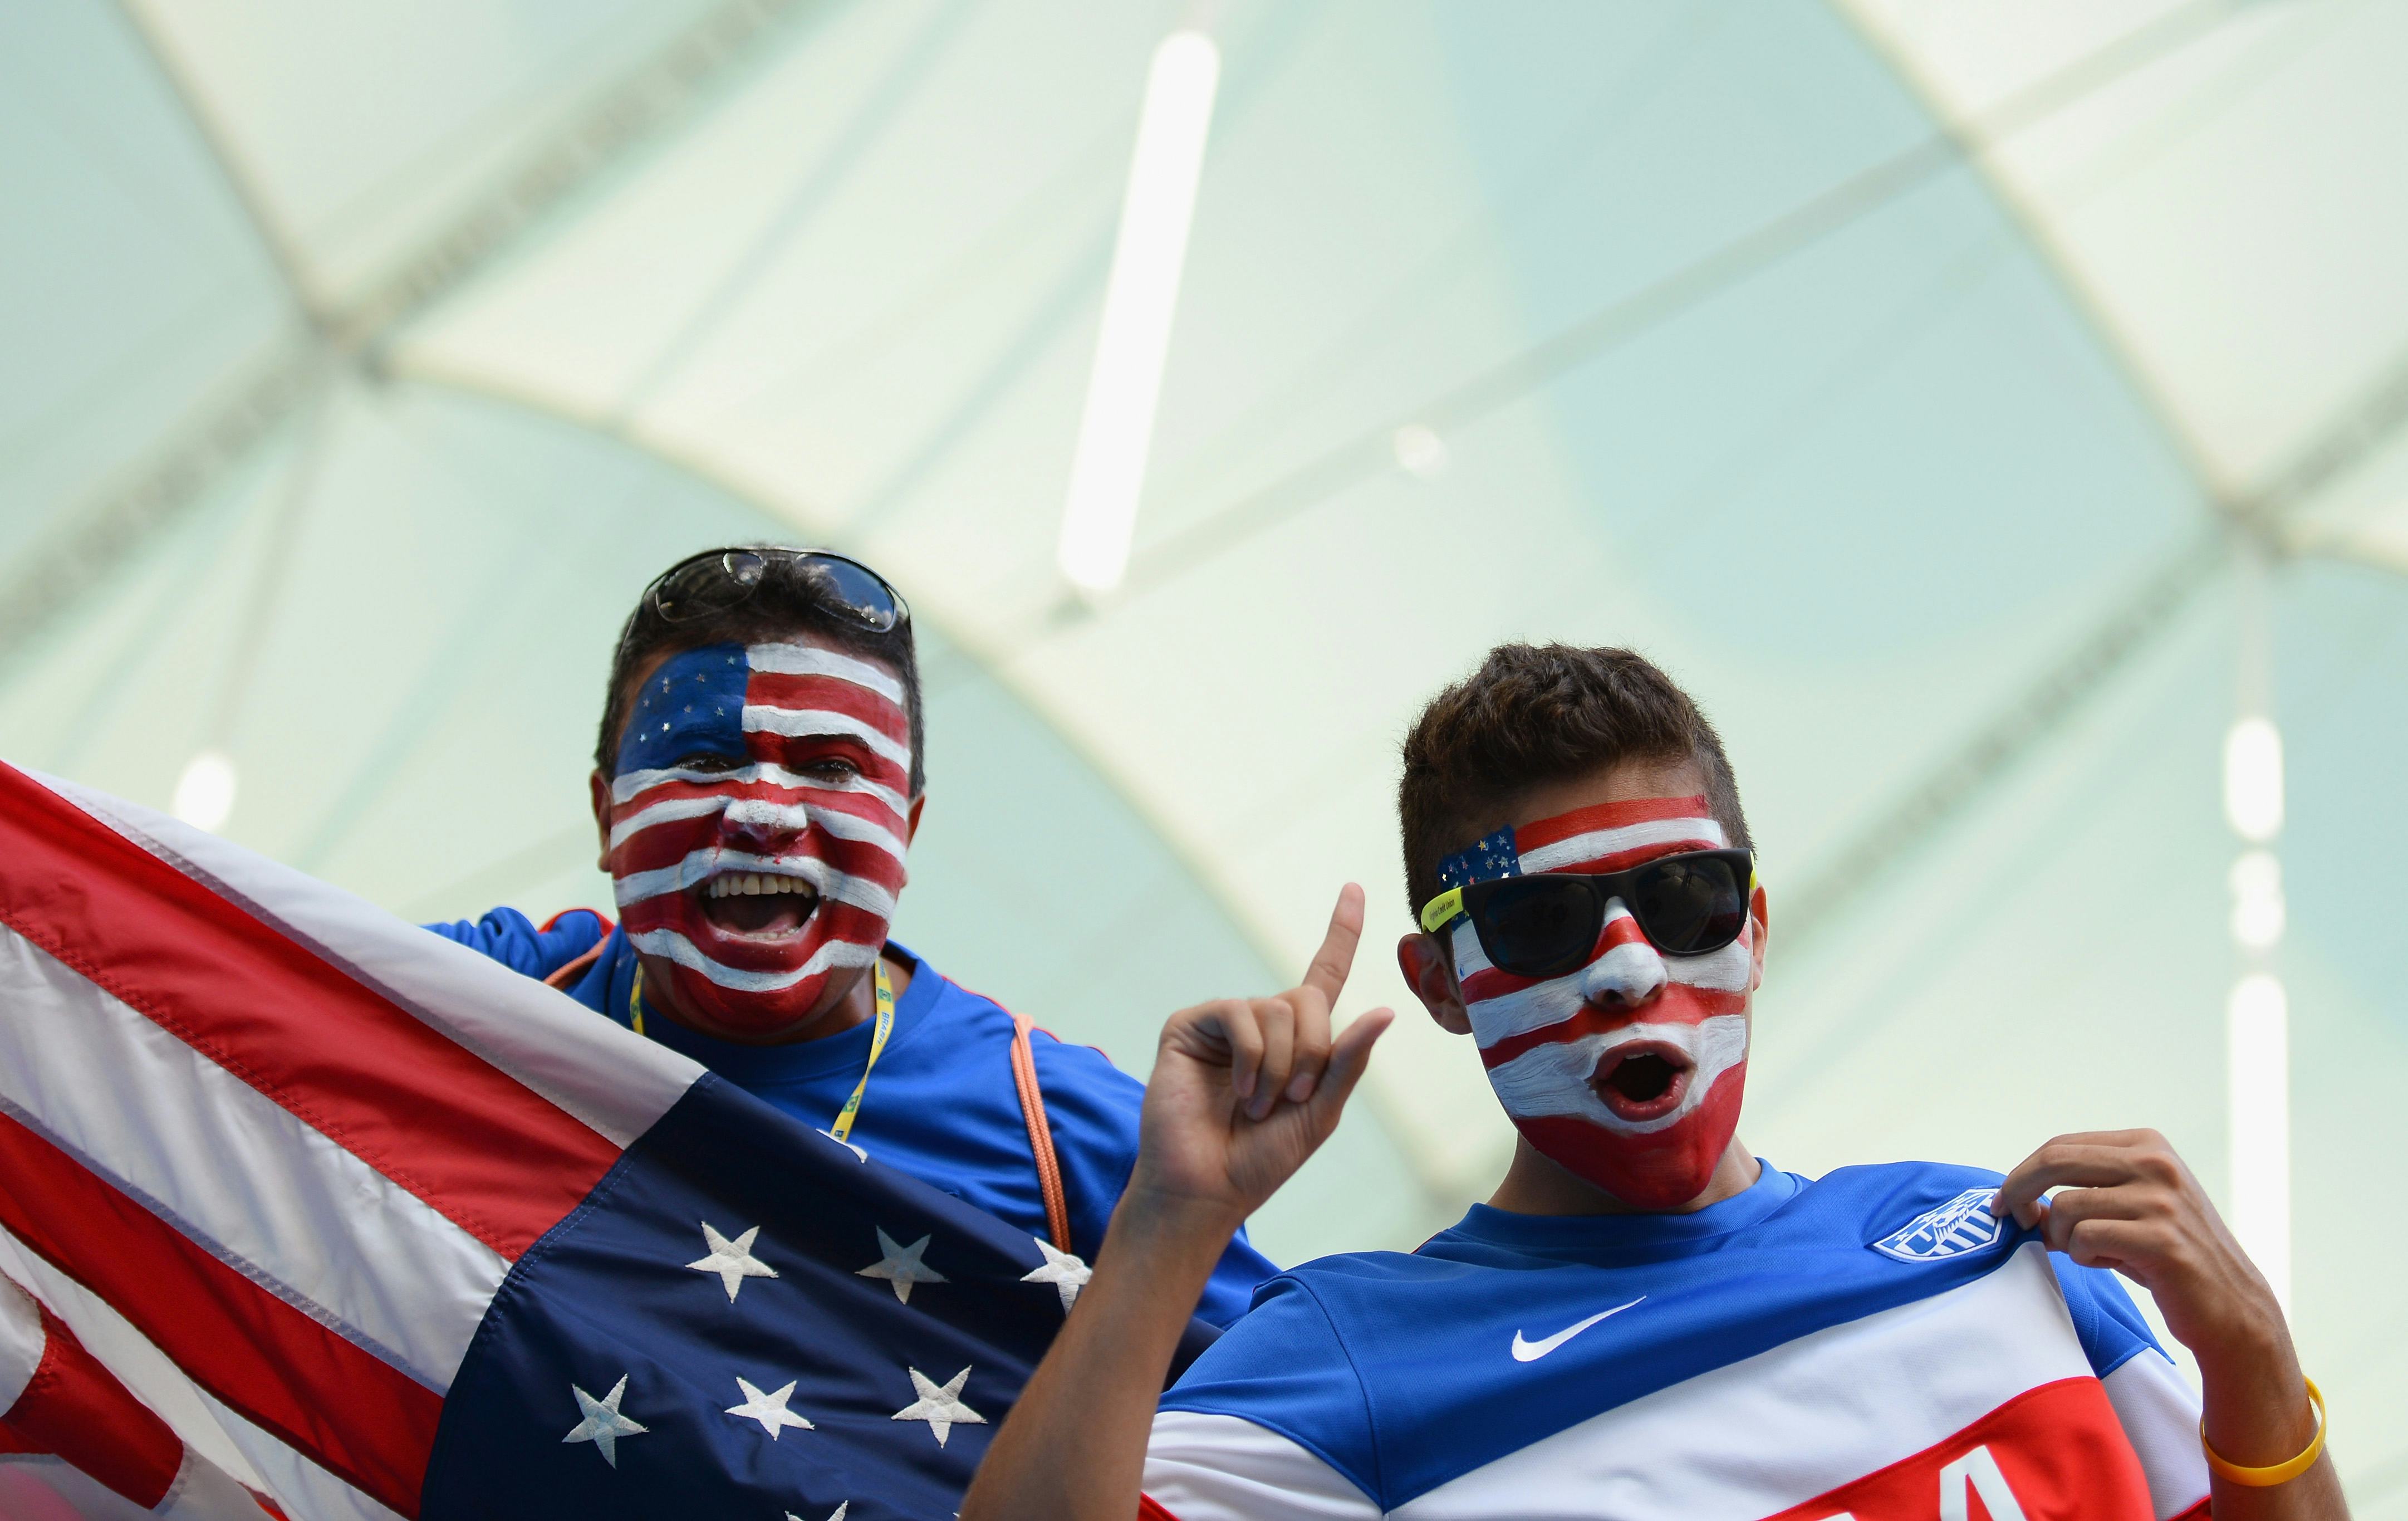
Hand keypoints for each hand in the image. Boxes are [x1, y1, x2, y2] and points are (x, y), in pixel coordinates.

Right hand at [1128, 885, 1393, 1230]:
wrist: (1207, 1188)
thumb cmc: (1261, 1159)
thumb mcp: (1321, 1113)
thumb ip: (1348, 1062)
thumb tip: (1385, 1011)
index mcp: (1296, 1040)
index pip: (1323, 974)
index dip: (1340, 932)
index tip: (1354, 888)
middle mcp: (1261, 1022)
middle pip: (1308, 998)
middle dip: (1314, 1052)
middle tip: (1293, 1098)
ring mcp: (1225, 1022)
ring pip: (1277, 1008)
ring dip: (1280, 1067)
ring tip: (1258, 1105)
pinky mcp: (1190, 1025)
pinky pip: (1240, 1014)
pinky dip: (1251, 1057)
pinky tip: (1239, 1092)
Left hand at [1991, 1129, 2285, 1368]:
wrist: (2230, 1307)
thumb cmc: (2164, 1258)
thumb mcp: (2126, 1208)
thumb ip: (2081, 1191)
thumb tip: (2017, 1196)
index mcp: (2146, 1144)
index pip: (2061, 1145)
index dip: (2022, 1172)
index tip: (2004, 1201)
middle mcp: (2156, 1163)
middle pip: (2054, 1161)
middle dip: (2018, 1190)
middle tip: (2012, 1220)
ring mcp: (2161, 1199)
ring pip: (2066, 1207)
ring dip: (2063, 1237)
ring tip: (2091, 1252)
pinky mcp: (2162, 1239)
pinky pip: (2085, 1239)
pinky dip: (2084, 1256)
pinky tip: (2109, 1263)